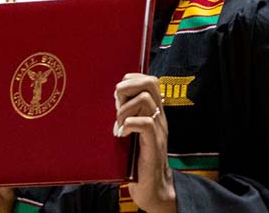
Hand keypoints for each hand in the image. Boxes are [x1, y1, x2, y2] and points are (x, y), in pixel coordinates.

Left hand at [115, 74, 175, 212]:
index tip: (119, 93)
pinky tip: (122, 134)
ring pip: (146, 100)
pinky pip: (146, 124)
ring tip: (118, 124)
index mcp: (155, 112)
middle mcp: (159, 117)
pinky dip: (130, 124)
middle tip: (117, 105)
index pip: (150, 80)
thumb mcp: (132, 133)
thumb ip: (126, 117)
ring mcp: (159, 130)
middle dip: (128, 87)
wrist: (154, 189)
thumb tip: (109, 102)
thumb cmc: (138, 162)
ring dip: (125, 109)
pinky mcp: (154, 145)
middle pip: (151, 83)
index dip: (132, 79)